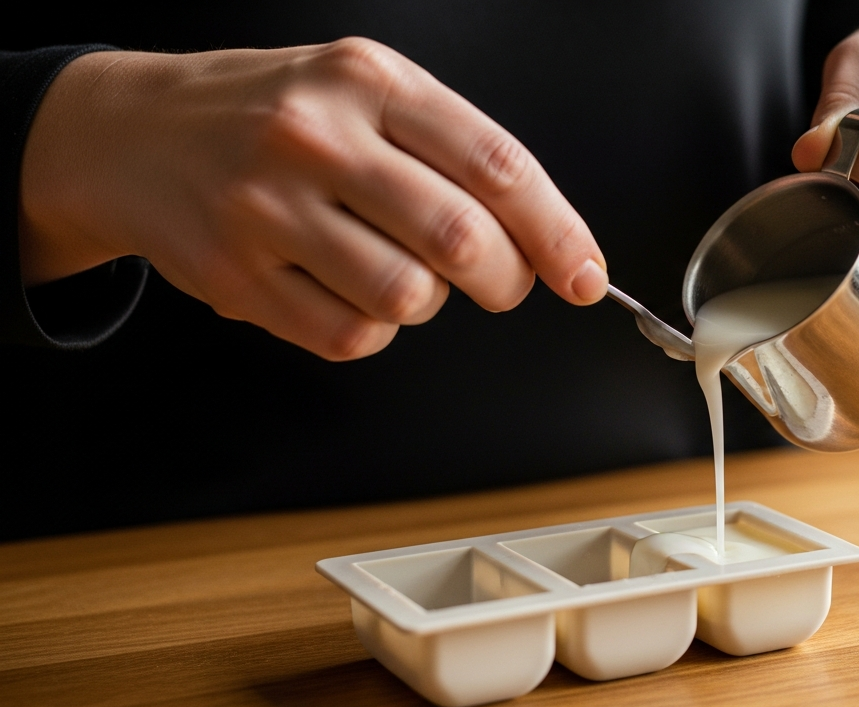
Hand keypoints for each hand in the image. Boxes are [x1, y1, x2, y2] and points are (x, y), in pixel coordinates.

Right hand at [19, 39, 607, 359]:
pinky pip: (349, 335)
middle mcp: (317, 136)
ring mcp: (267, 207)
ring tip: (397, 270)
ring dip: (428, 302)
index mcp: (369, 81)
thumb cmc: (274, 114)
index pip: (496, 165)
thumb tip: (548, 240)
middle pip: (460, 240)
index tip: (586, 275)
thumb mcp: (364, 92)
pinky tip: (342, 287)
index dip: (558, 232)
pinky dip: (370, 328)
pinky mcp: (235, 274)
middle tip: (501, 282)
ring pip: (407, 297)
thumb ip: (454, 152)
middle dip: (505, 280)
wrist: (134, 133)